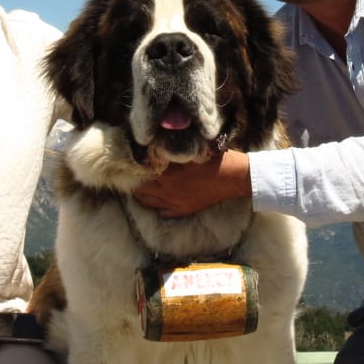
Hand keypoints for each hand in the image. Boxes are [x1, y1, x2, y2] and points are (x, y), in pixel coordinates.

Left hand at [132, 149, 251, 217]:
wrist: (233, 177)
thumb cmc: (213, 159)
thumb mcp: (190, 151)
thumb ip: (170, 152)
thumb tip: (151, 150)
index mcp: (169, 174)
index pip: (141, 173)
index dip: (134, 168)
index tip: (130, 163)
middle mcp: (168, 191)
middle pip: (141, 190)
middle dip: (135, 182)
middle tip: (133, 175)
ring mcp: (175, 203)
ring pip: (148, 202)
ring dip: (143, 195)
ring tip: (140, 187)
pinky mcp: (183, 210)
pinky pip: (163, 212)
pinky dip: (158, 206)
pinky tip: (158, 199)